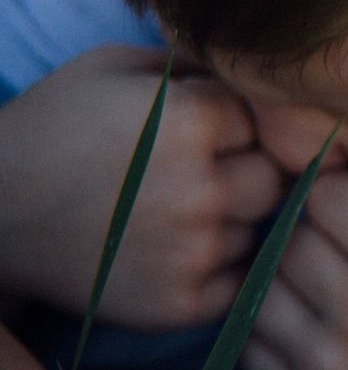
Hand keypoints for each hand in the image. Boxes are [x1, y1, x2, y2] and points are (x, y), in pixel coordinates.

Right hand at [0, 46, 285, 327]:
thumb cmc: (53, 128)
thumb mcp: (114, 68)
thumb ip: (195, 64)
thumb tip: (263, 74)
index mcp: (190, 122)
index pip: (261, 120)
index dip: (229, 124)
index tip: (187, 132)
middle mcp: (201, 189)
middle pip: (274, 179)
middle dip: (242, 172)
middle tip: (187, 176)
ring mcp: (193, 252)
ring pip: (259, 231)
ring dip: (229, 222)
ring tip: (167, 213)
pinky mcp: (181, 305)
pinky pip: (241, 282)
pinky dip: (217, 269)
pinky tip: (170, 250)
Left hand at [242, 170, 347, 369]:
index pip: (329, 192)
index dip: (346, 193)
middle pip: (293, 237)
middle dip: (317, 234)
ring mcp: (326, 367)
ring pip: (264, 283)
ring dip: (289, 277)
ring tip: (330, 285)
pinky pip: (249, 337)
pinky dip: (272, 324)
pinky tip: (314, 324)